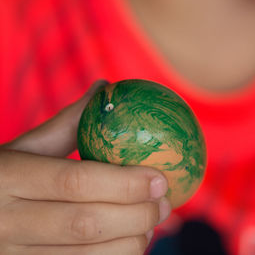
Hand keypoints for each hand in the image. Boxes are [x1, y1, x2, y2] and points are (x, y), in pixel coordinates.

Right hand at [0, 81, 170, 253]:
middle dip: (138, 215)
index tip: (160, 179)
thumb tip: (106, 89)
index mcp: (8, 177)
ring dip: (132, 241)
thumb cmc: (3, 175)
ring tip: (153, 221)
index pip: (76, 181)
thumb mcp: (25, 147)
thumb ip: (66, 123)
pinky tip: (130, 240)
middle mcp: (6, 221)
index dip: (125, 182)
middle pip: (86, 224)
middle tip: (166, 203)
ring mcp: (14, 254)